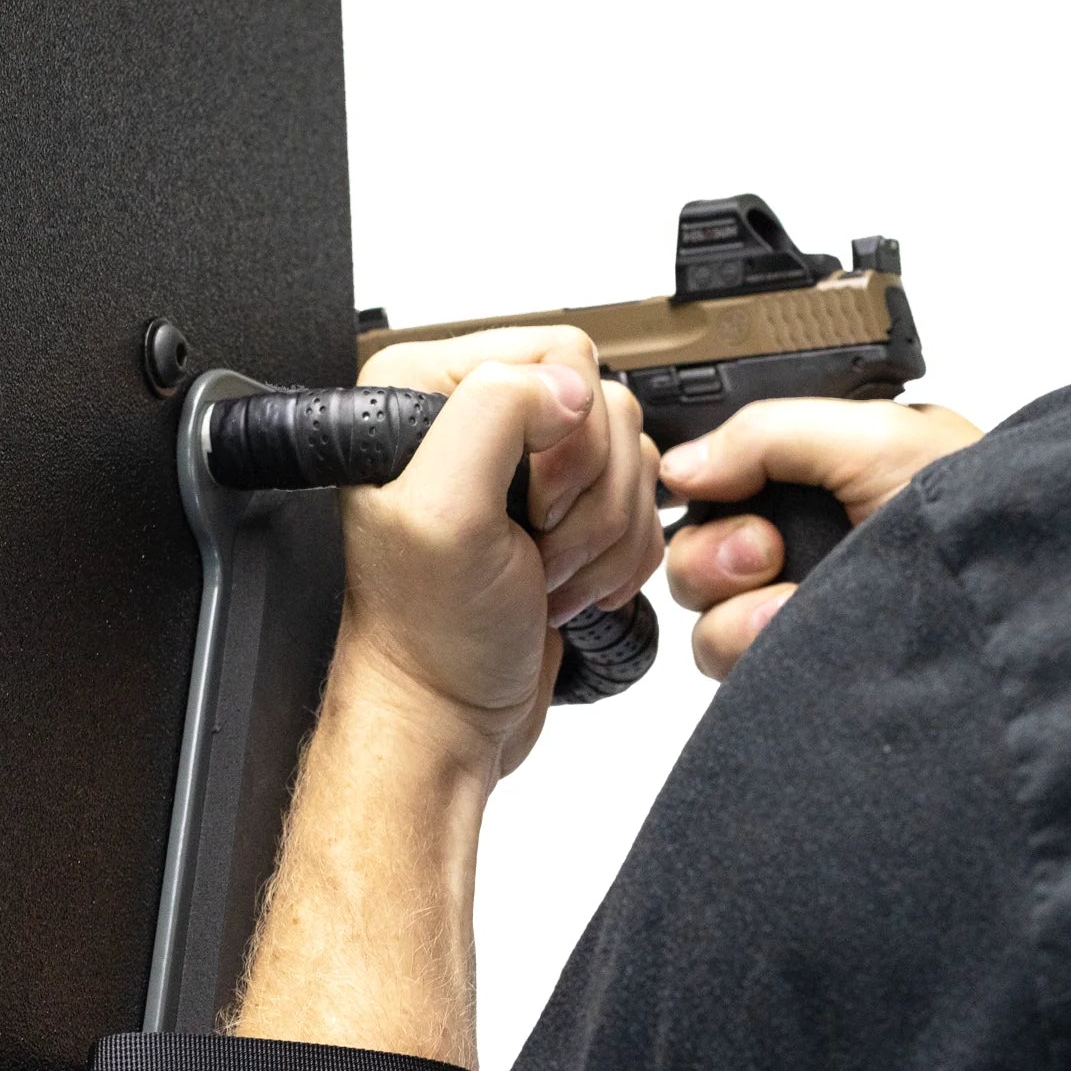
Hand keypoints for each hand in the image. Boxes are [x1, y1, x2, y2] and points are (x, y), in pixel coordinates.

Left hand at [341, 328, 663, 773]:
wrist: (447, 716)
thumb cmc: (430, 634)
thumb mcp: (445, 513)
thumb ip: (497, 415)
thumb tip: (567, 383)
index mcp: (429, 387)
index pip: (561, 354)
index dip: (569, 437)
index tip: (532, 505)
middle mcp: (478, 416)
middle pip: (608, 409)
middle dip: (589, 498)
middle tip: (534, 548)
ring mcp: (527, 469)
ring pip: (632, 460)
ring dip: (604, 536)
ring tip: (544, 576)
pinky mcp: (564, 514)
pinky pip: (641, 506)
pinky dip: (620, 558)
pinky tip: (569, 587)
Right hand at [659, 399, 980, 679]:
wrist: (1011, 602)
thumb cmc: (973, 512)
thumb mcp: (875, 438)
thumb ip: (767, 434)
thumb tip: (680, 466)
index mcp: (818, 481)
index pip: (721, 482)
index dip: (706, 487)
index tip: (720, 490)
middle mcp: (802, 549)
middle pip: (694, 551)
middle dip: (718, 552)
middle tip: (769, 552)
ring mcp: (798, 616)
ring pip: (703, 615)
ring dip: (736, 608)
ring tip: (792, 604)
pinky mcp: (798, 670)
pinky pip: (726, 665)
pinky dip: (752, 647)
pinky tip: (800, 634)